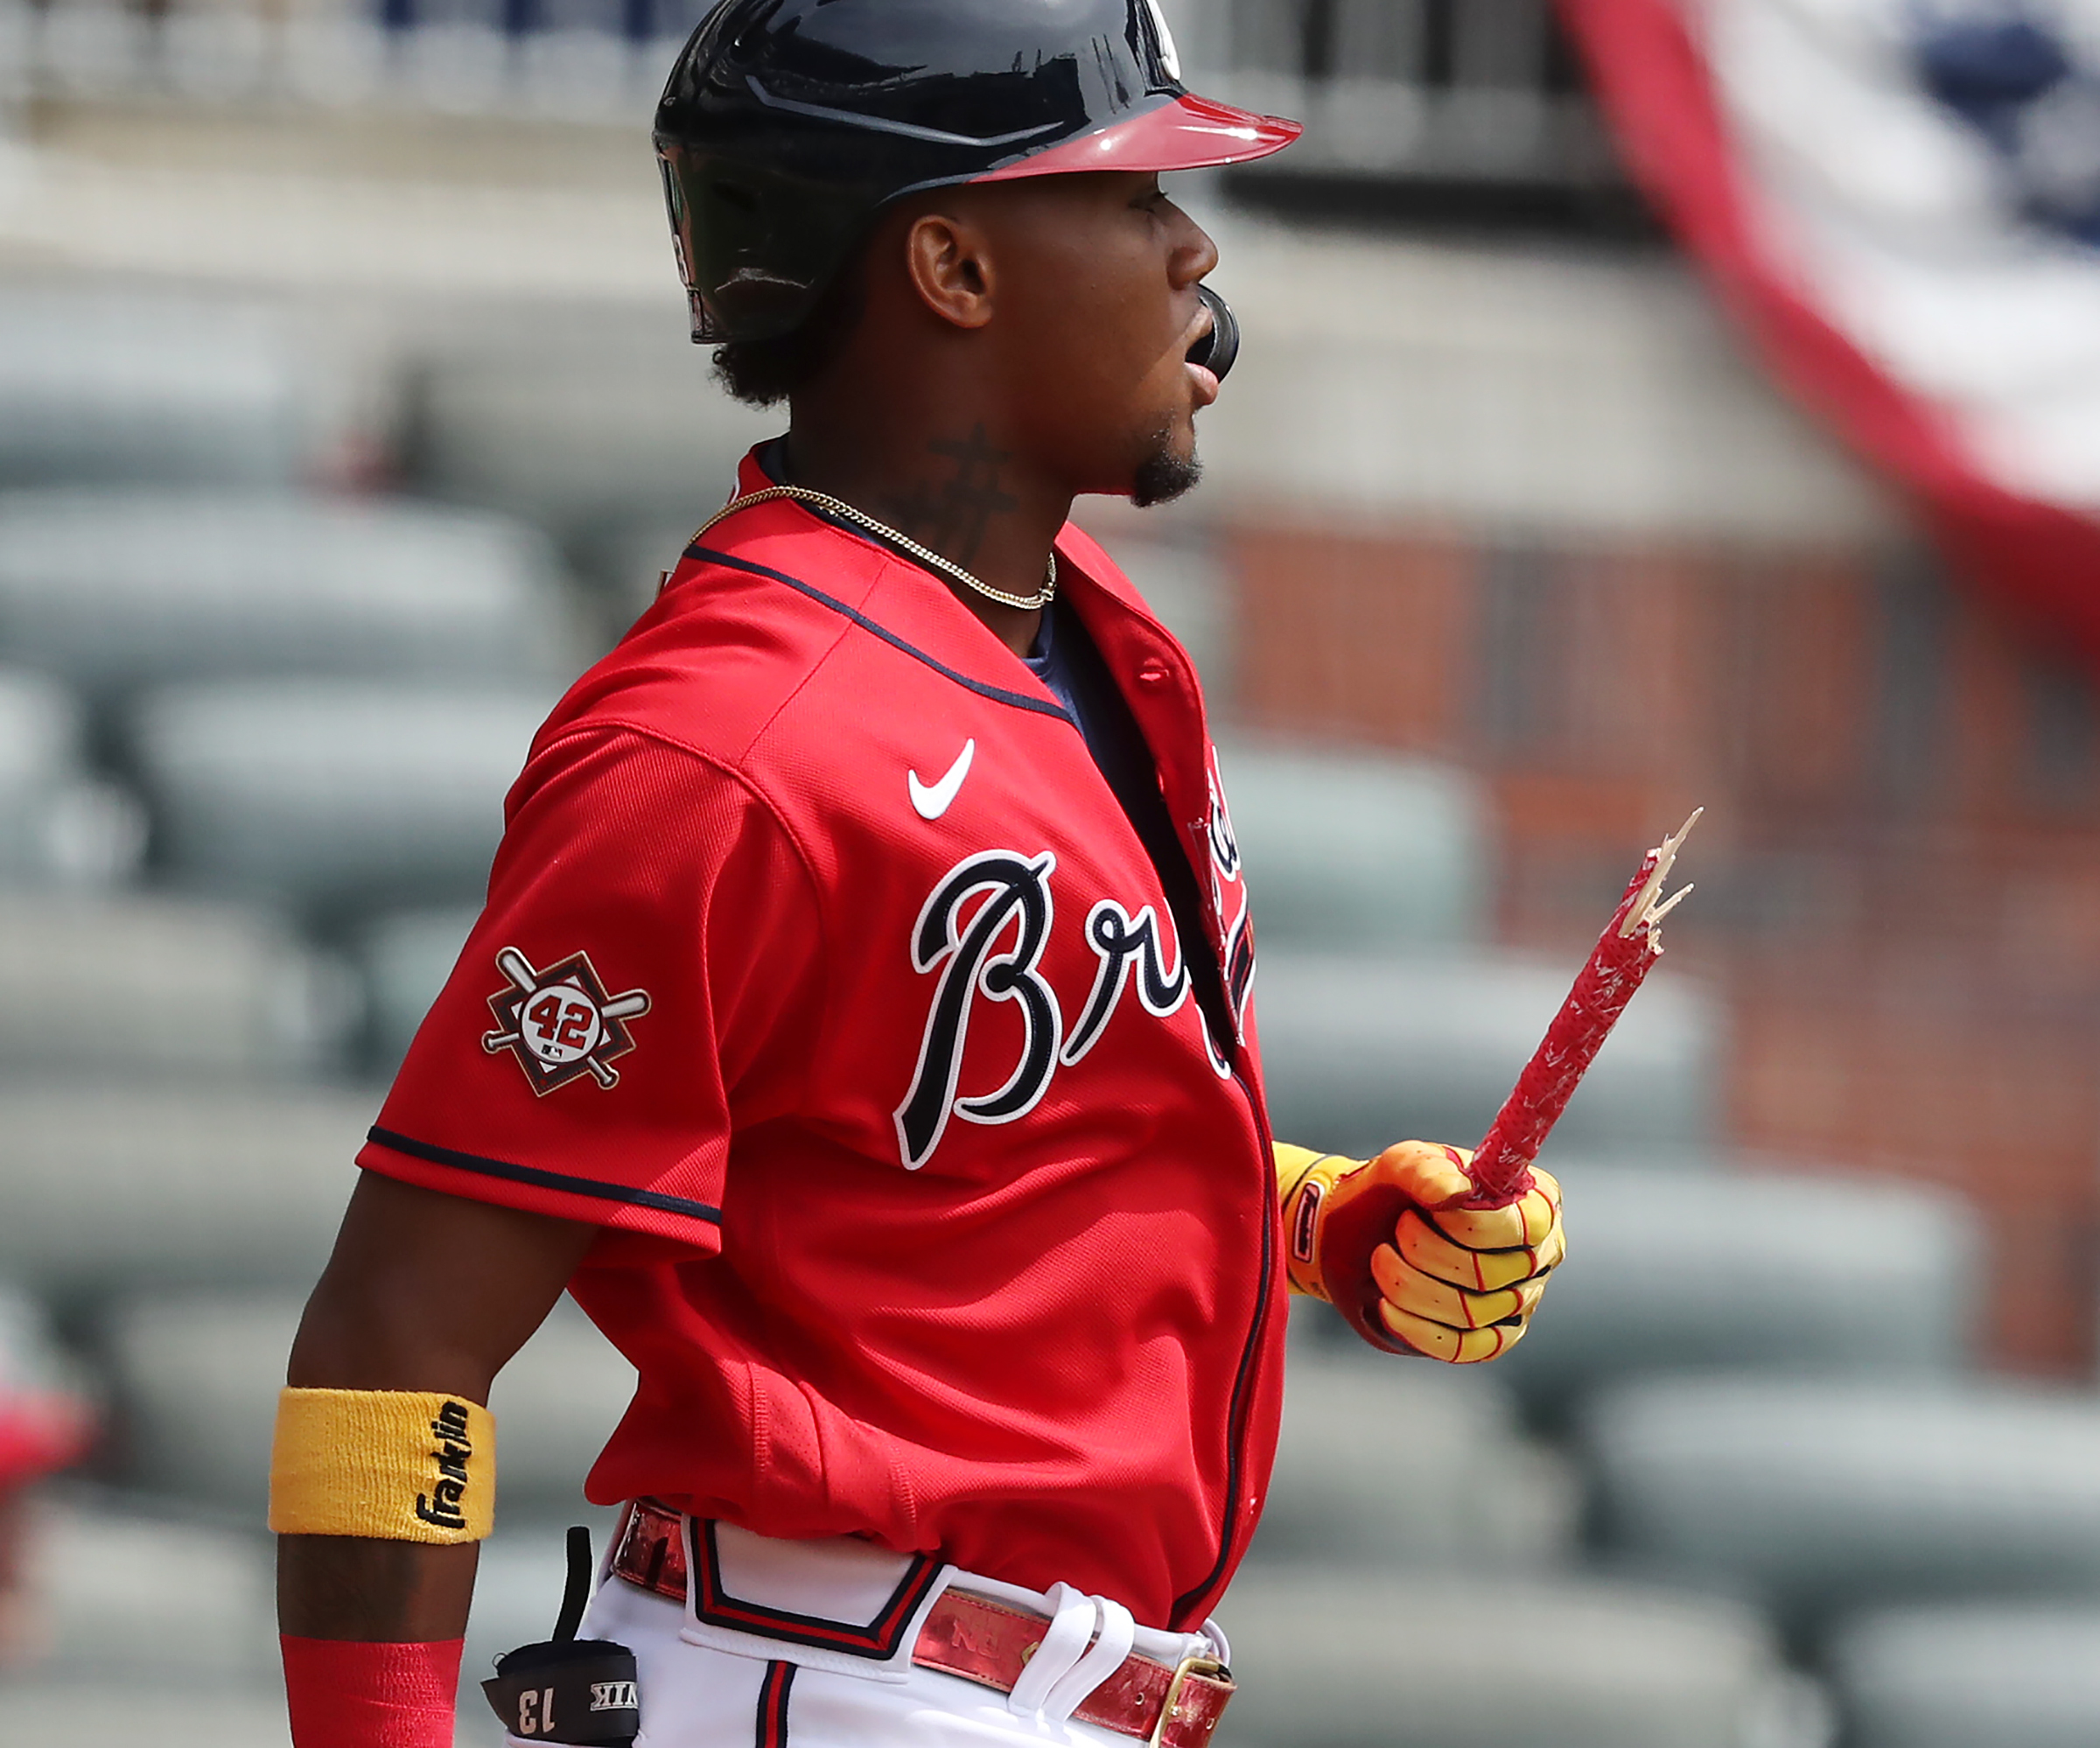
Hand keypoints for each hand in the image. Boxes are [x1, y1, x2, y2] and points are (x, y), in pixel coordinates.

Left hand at [1275, 1141, 1562, 1361]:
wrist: (1356, 1236)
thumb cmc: (1392, 1192)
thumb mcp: (1401, 1164)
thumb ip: (1427, 1168)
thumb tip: (1457, 1193)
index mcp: (1534, 1202)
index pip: (1529, 1226)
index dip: (1471, 1225)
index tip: (1422, 1209)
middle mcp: (1537, 1255)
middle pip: (1491, 1274)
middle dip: (1426, 1252)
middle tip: (1395, 1230)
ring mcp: (1518, 1302)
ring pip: (1471, 1312)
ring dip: (1410, 1286)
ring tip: (1381, 1259)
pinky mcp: (1491, 1340)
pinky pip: (1464, 1348)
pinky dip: (1416, 1327)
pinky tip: (1386, 1305)